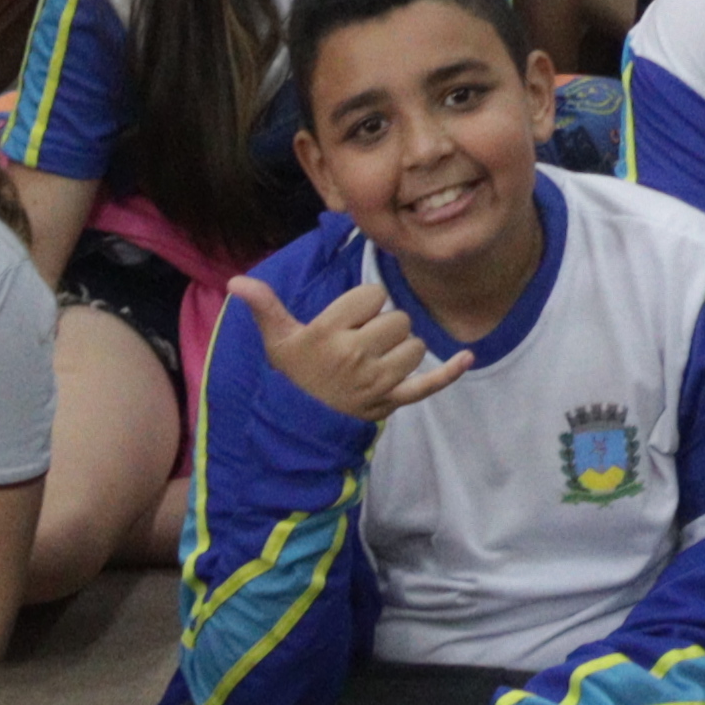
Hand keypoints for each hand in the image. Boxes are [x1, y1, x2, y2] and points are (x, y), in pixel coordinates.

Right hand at [229, 272, 473, 424]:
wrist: (301, 425)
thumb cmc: (294, 374)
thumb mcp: (278, 341)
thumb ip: (264, 307)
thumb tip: (237, 280)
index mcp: (329, 335)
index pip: (372, 295)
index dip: (364, 302)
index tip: (348, 318)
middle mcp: (356, 356)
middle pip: (398, 318)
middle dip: (384, 324)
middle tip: (360, 341)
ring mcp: (377, 381)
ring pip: (414, 344)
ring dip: (402, 347)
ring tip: (375, 358)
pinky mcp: (393, 400)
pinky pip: (428, 384)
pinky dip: (448, 372)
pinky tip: (467, 358)